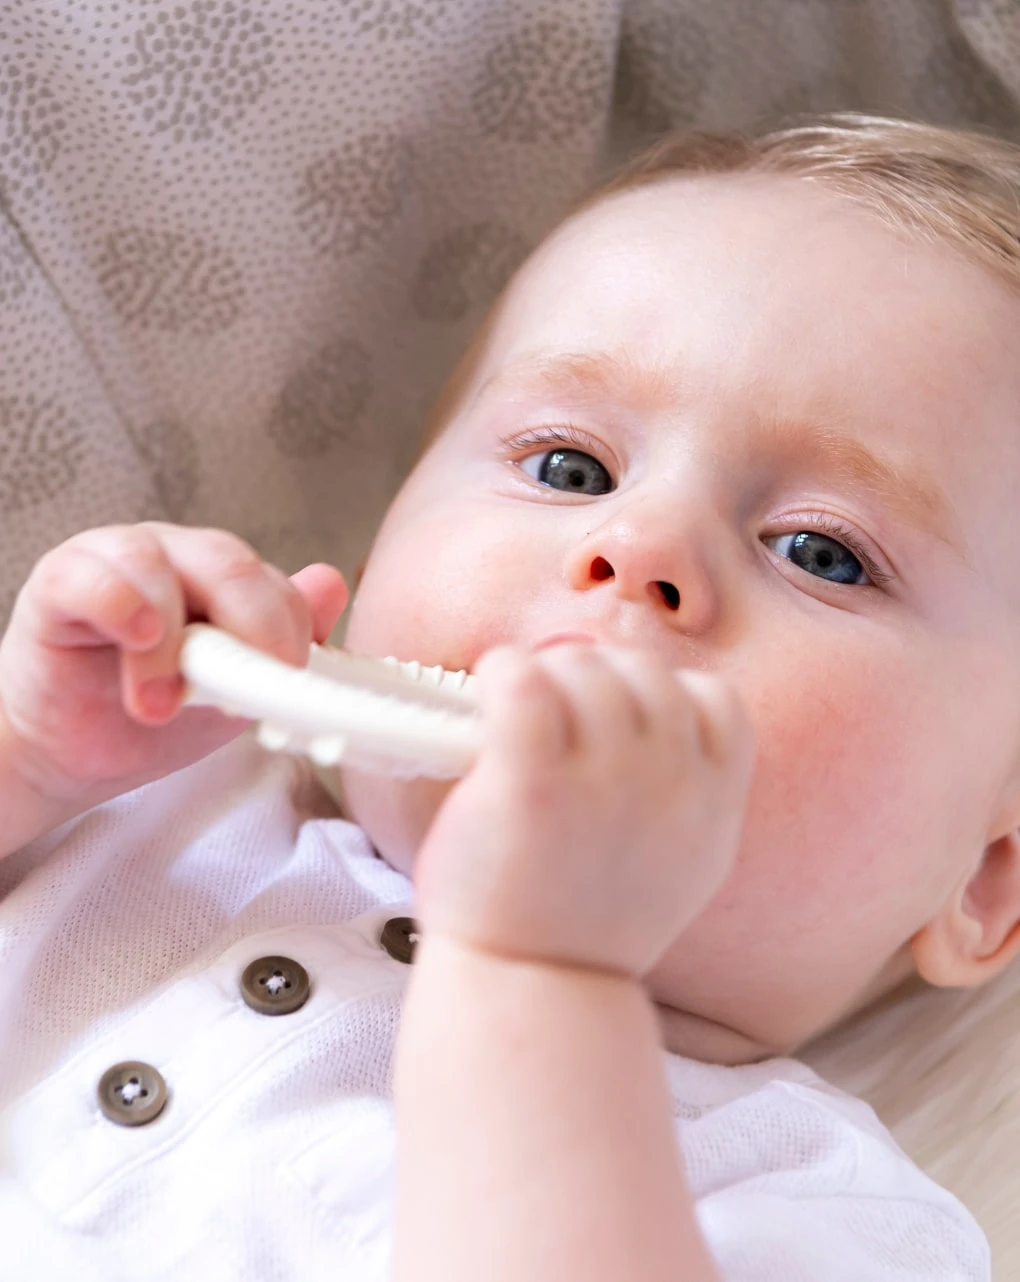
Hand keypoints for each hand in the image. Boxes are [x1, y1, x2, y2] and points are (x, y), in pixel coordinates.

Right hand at [0, 522, 347, 811]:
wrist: (69, 755)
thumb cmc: (148, 719)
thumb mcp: (231, 695)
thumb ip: (276, 645)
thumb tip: (333, 584)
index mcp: (223, 582)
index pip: (273, 585)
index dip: (291, 631)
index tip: (291, 684)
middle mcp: (175, 558)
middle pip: (229, 562)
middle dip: (251, 625)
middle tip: (253, 683)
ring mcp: (116, 560)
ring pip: (161, 564)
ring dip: (173, 641)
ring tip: (163, 704)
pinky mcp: (60, 579)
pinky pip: (93, 575)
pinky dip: (121, 604)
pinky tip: (137, 640)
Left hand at [413, 644, 754, 977]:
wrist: (534, 992)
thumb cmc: (587, 925)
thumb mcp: (677, 863)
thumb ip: (681, 791)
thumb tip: (637, 718)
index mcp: (713, 804)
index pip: (715, 700)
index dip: (663, 699)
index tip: (618, 727)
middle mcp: (672, 783)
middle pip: (640, 671)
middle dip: (591, 680)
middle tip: (549, 719)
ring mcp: (606, 780)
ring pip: (581, 667)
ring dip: (541, 677)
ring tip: (511, 719)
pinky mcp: (533, 781)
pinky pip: (521, 680)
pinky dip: (499, 675)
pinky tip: (487, 702)